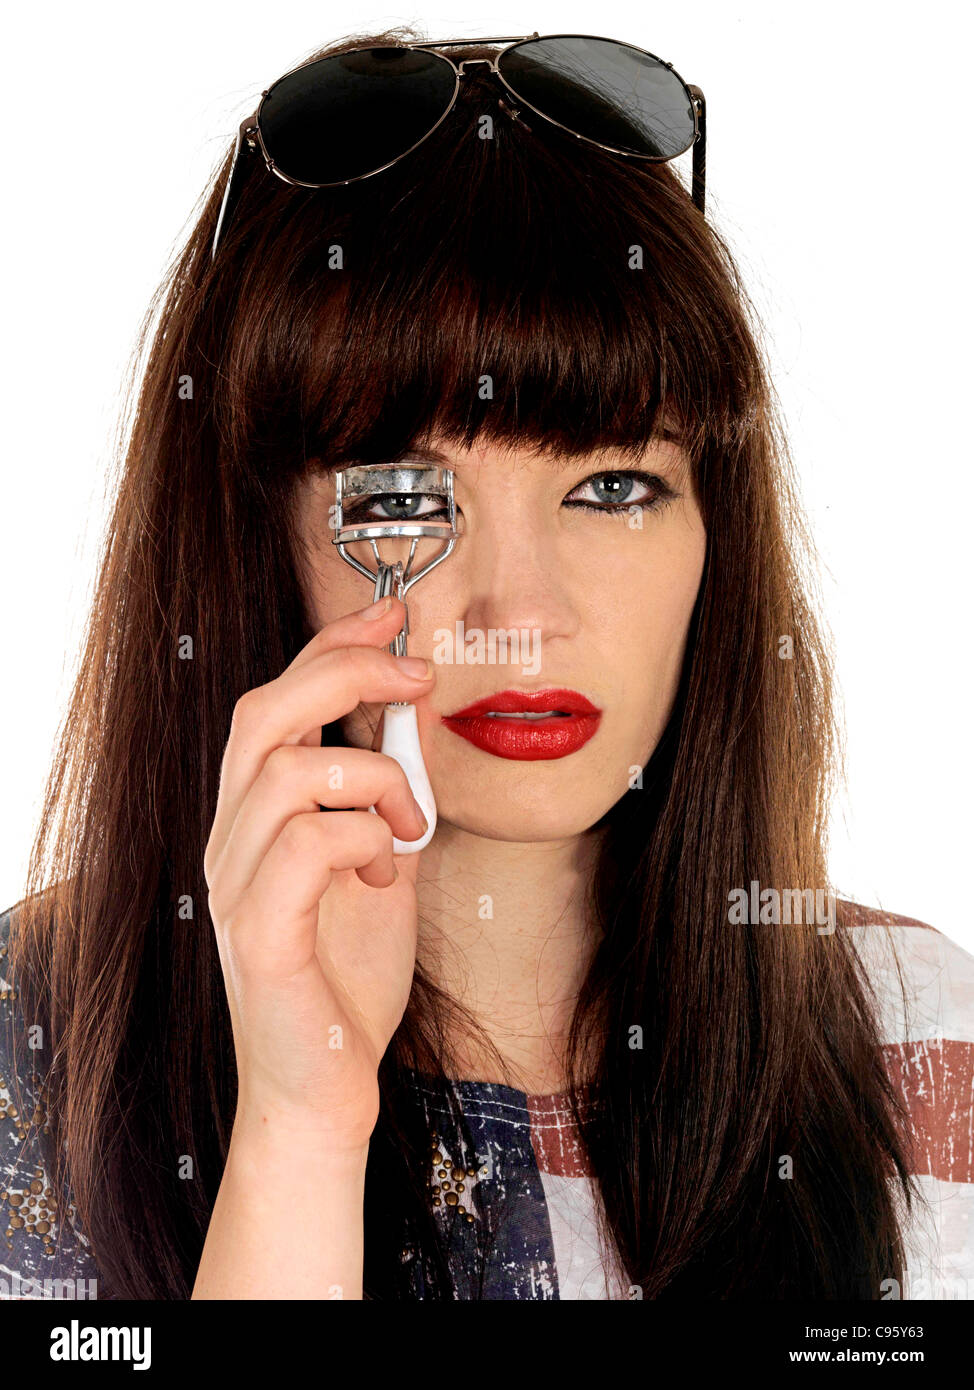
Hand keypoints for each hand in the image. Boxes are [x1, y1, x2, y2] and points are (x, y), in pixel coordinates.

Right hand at [204, 596, 433, 1152]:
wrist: (325, 1086)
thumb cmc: (347, 977)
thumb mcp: (381, 862)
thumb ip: (386, 795)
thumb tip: (411, 714)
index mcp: (255, 817)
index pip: (276, 702)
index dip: (330, 646)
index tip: (392, 613)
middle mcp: (231, 840)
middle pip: (265, 712)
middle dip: (346, 670)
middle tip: (418, 672)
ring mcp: (235, 885)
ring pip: (290, 772)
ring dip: (375, 780)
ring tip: (410, 824)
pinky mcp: (259, 933)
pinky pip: (308, 844)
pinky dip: (366, 841)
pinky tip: (387, 874)